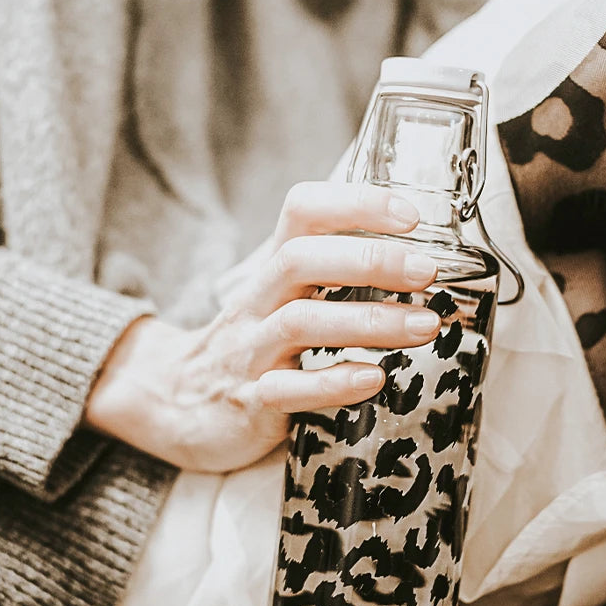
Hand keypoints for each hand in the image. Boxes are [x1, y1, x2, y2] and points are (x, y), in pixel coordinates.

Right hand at [85, 182, 439, 472]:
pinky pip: (287, 390)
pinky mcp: (251, 401)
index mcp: (273, 267)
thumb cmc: (255, 341)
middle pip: (301, 260)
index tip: (411, 216)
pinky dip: (334, 383)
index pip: (303, 211)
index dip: (355, 204)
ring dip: (368, 321)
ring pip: (300, 323)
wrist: (179, 401)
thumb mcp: (283, 294)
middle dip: (370, 260)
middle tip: (427, 271)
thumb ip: (333, 269)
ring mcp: (251, 351)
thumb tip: (415, 251)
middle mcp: (259, 300)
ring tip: (424, 325)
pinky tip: (374, 379)